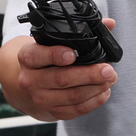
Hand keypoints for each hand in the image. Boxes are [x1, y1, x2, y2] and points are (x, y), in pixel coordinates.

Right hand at [0, 22, 117, 120]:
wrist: (26, 85)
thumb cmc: (43, 60)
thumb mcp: (50, 43)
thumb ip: (79, 33)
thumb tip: (109, 23)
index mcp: (28, 57)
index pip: (37, 56)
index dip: (55, 55)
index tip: (72, 54)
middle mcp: (30, 79)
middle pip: (61, 79)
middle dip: (89, 74)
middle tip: (108, 70)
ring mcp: (40, 98)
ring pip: (72, 96)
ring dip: (96, 88)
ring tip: (110, 79)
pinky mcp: (51, 112)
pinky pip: (75, 110)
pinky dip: (93, 102)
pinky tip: (104, 92)